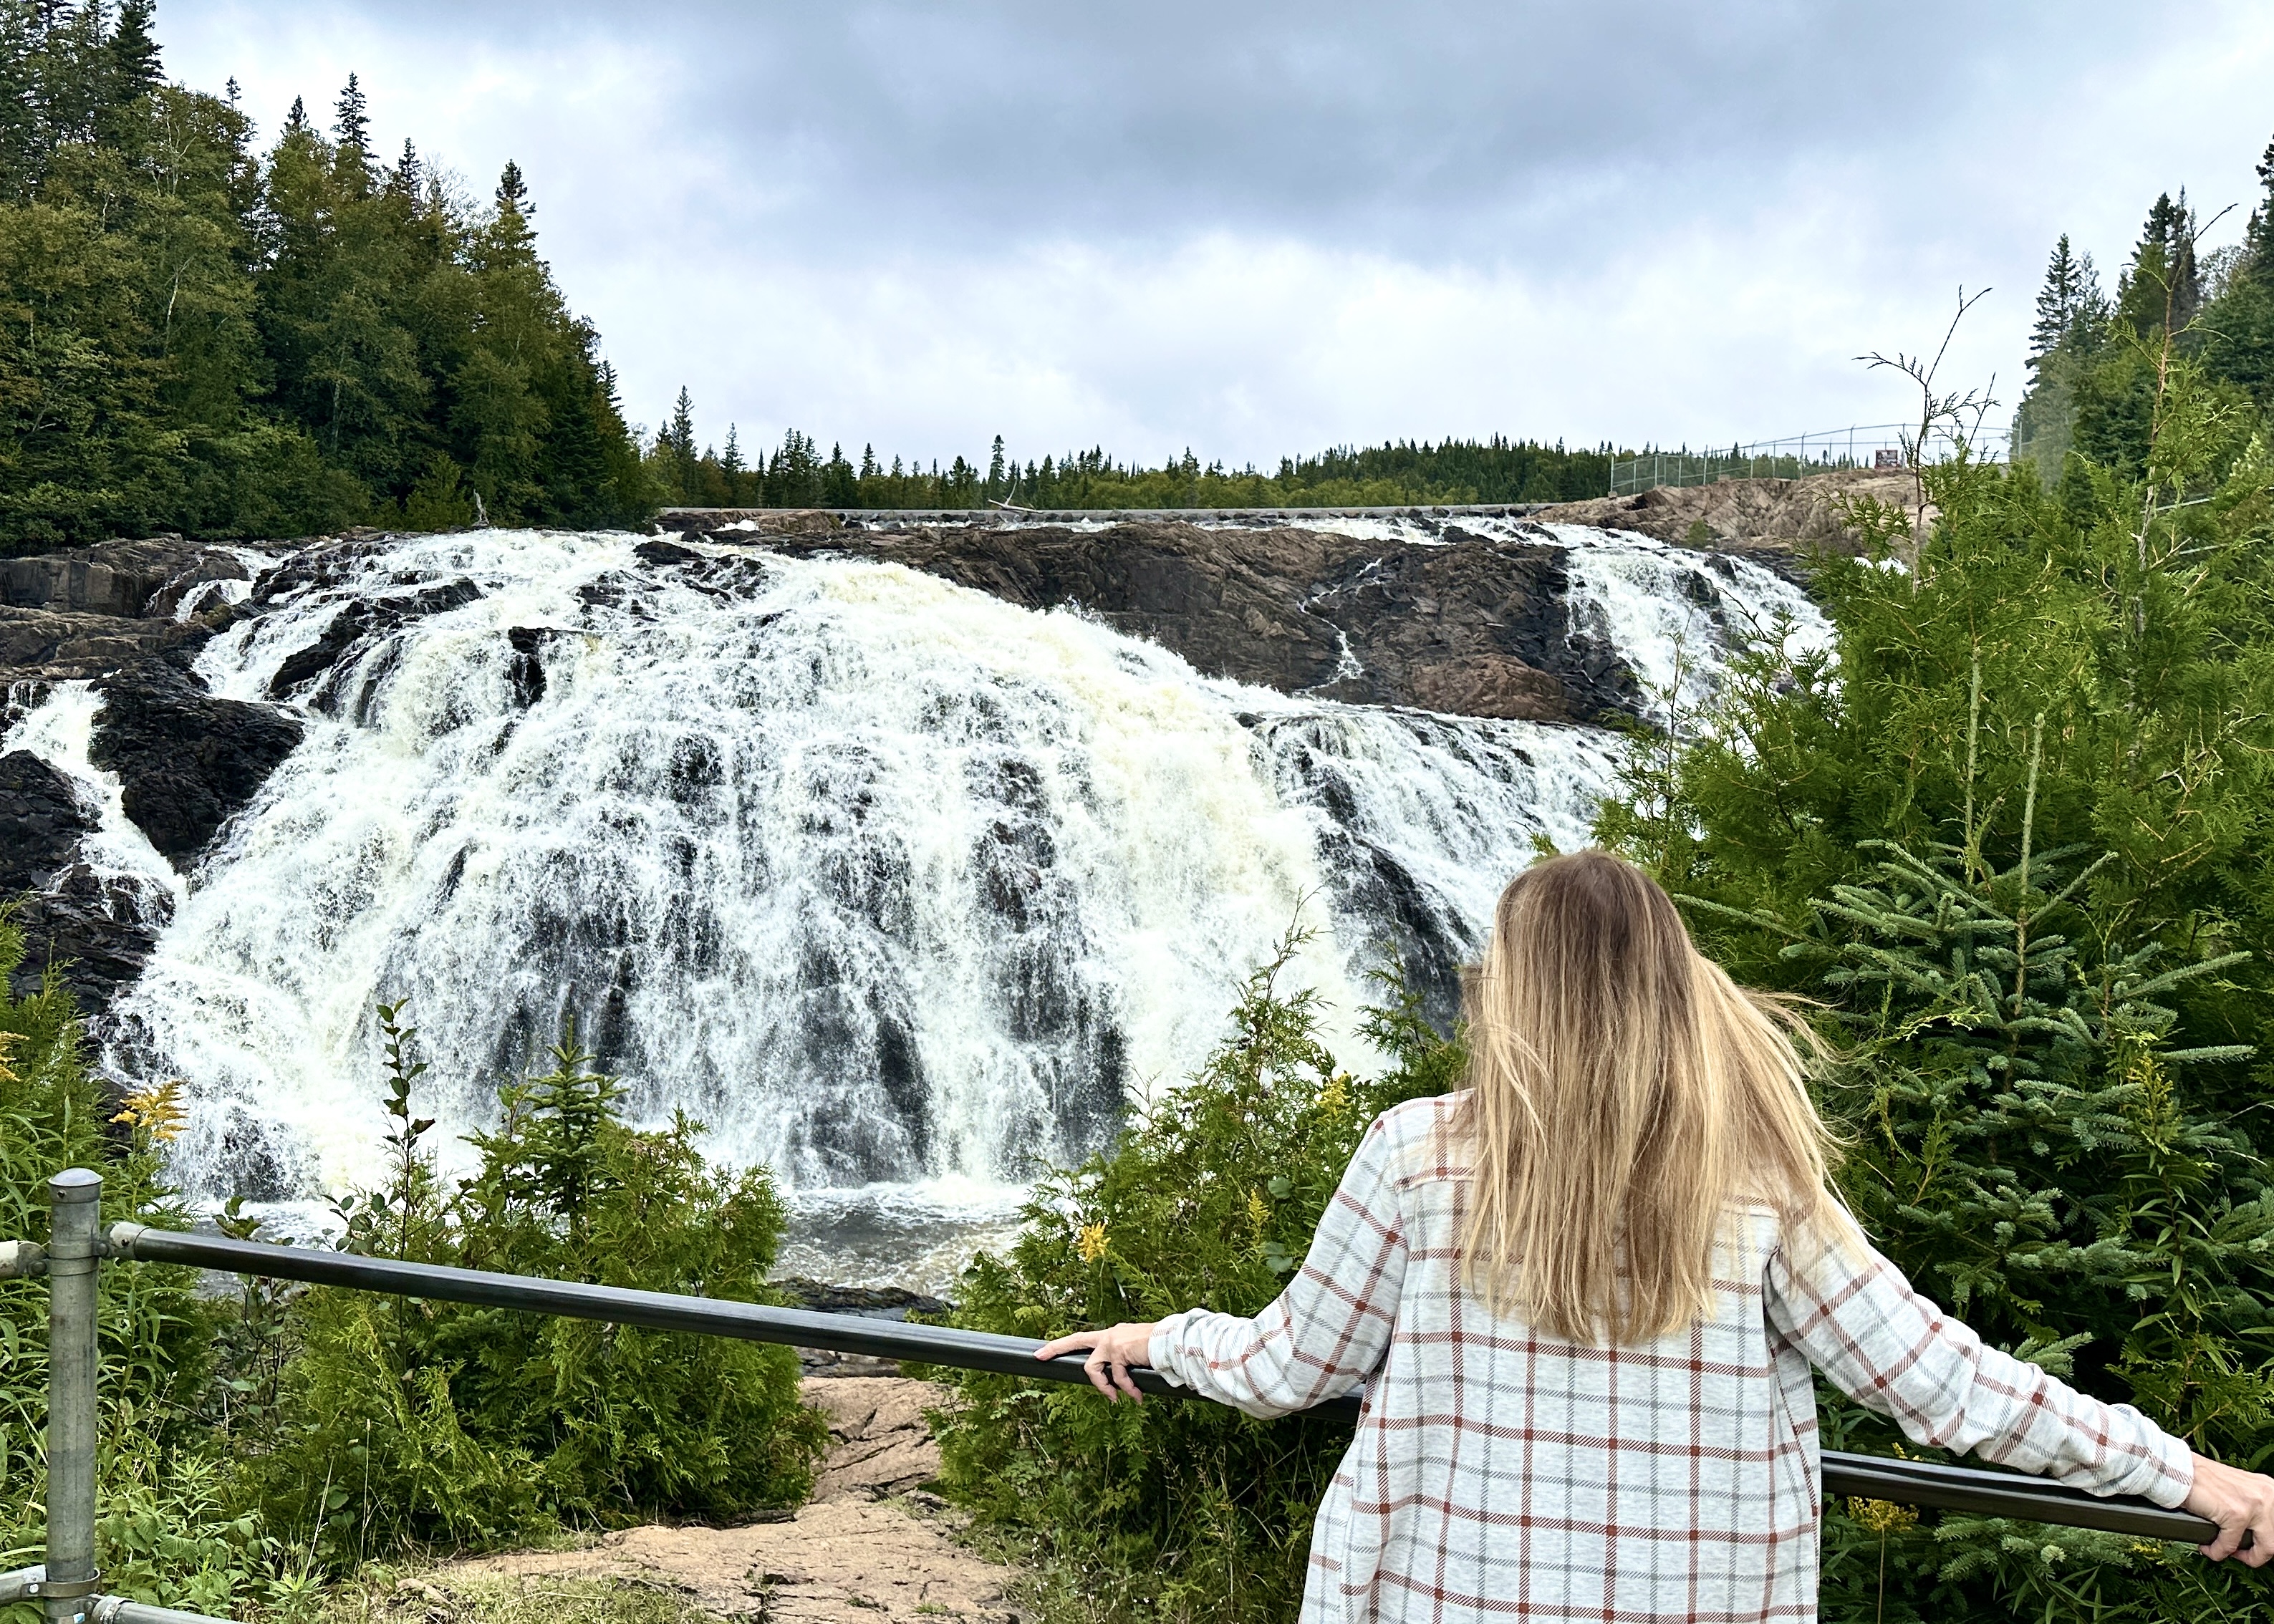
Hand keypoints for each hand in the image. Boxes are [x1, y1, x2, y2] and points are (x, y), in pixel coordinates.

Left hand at [1035, 1320, 1159, 1401]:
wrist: (1174, 1341)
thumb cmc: (1162, 1348)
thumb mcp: (1139, 1352)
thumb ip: (1127, 1360)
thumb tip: (1124, 1379)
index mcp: (1114, 1334)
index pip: (1086, 1338)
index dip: (1067, 1344)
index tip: (1049, 1349)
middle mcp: (1110, 1334)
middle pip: (1075, 1339)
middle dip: (1055, 1347)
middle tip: (1039, 1356)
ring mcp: (1112, 1342)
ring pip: (1092, 1369)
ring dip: (1103, 1387)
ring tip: (1116, 1398)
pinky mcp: (1118, 1352)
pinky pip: (1117, 1379)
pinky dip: (1126, 1390)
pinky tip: (1137, 1397)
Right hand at [2185, 1451, 2273, 1563]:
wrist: (2177, 1469)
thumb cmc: (2201, 1478)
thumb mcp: (2238, 1489)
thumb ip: (2250, 1506)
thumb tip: (2252, 1532)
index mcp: (2269, 1488)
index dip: (2263, 1542)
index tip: (2249, 1546)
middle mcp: (2267, 1495)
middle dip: (2255, 1555)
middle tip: (2236, 1553)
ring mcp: (2254, 1505)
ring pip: (2263, 1549)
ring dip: (2238, 1554)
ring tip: (2222, 1550)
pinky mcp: (2236, 1514)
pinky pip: (2230, 1546)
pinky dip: (2216, 1551)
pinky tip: (2206, 1546)